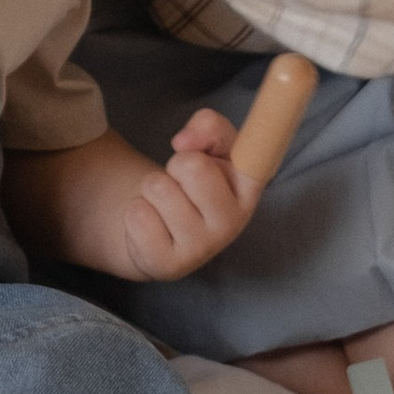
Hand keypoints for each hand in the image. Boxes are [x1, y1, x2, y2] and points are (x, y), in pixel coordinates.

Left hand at [105, 107, 259, 282]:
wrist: (159, 233)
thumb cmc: (192, 184)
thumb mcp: (209, 147)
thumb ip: (209, 127)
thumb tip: (184, 141)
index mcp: (248, 189)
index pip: (257, 161)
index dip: (235, 144)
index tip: (216, 138)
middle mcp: (232, 222)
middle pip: (193, 166)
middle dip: (175, 164)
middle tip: (179, 180)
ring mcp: (203, 248)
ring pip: (159, 187)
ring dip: (152, 187)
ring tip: (164, 202)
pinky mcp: (171, 265)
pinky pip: (138, 215)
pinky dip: (136, 210)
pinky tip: (151, 223)